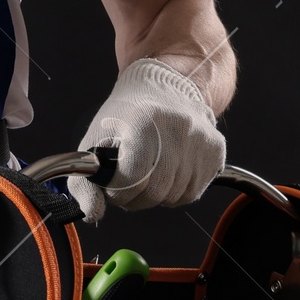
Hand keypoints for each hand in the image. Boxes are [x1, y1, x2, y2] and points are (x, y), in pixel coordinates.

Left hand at [64, 57, 224, 215]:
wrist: (163, 86)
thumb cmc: (125, 115)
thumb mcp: (95, 140)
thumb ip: (84, 182)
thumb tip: (92, 214)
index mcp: (144, 123)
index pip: (131, 181)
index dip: (117, 191)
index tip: (112, 185)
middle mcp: (178, 129)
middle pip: (154, 193)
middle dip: (135, 198)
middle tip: (127, 186)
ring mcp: (201, 140)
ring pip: (174, 196)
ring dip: (155, 195)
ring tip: (146, 174)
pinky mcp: (216, 149)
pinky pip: (192, 193)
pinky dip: (175, 191)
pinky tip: (166, 171)